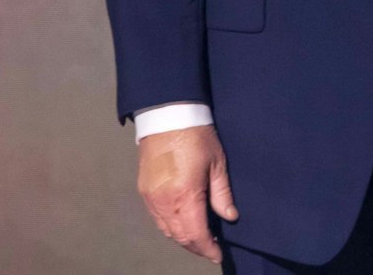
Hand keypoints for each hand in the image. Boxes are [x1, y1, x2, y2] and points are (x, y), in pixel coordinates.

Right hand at [137, 125, 236, 264]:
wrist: (167, 116)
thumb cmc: (197, 136)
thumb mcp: (217, 163)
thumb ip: (222, 194)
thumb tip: (230, 217)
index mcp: (185, 196)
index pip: (195, 234)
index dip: (206, 248)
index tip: (217, 255)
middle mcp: (164, 202)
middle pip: (179, 236)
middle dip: (195, 246)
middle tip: (210, 249)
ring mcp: (150, 198)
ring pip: (165, 230)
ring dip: (182, 238)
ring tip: (199, 239)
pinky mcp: (143, 191)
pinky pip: (156, 219)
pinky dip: (169, 227)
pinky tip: (181, 224)